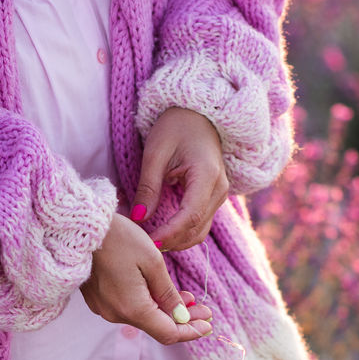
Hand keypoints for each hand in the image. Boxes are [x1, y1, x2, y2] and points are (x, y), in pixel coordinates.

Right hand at [80, 213, 212, 344]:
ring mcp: (105, 309)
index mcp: (133, 309)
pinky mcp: (99, 300)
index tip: (209, 325)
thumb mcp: (153, 262)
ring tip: (189, 298)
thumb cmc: (118, 238)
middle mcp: (117, 315)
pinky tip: (161, 292)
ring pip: (144, 317)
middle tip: (206, 310)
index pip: (168, 334)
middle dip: (183, 320)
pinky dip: (149, 304)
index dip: (191, 332)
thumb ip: (168, 293)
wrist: (79, 227)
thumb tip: (182, 316)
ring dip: (167, 310)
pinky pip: (130, 308)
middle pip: (157, 327)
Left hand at [130, 107, 229, 250]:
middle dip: (171, 242)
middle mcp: (219, 189)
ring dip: (177, 241)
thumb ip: (148, 187)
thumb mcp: (155, 153)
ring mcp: (220, 195)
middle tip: (144, 246)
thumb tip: (138, 218)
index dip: (170, 234)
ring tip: (151, 241)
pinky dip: (182, 232)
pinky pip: (200, 223)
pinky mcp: (214, 198)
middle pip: (197, 229)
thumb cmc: (176, 126)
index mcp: (207, 175)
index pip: (190, 216)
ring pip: (200, 230)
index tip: (149, 242)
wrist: (198, 113)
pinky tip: (162, 232)